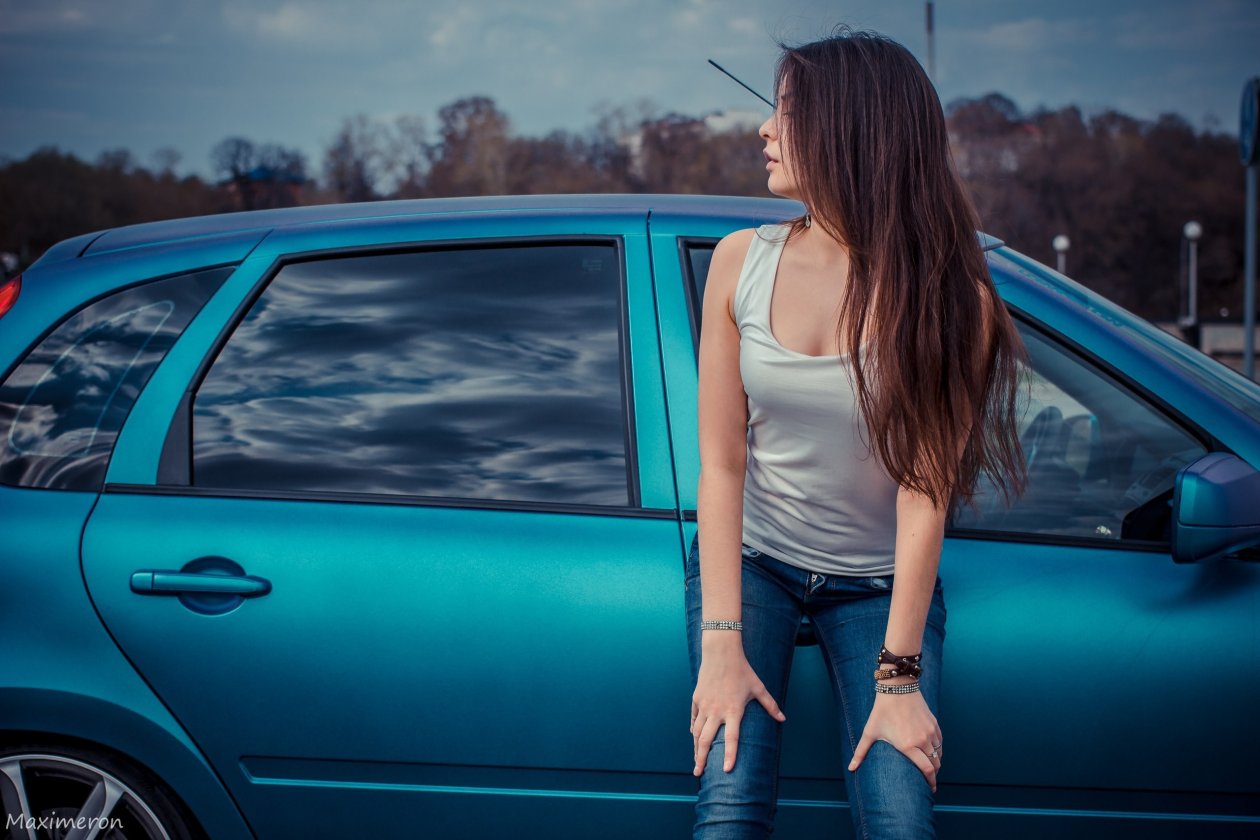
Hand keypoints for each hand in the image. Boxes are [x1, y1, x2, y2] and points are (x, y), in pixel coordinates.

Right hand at [689, 636, 785, 775]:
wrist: (721, 653)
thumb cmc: (742, 670)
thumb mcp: (759, 688)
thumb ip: (770, 705)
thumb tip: (783, 719)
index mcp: (733, 710)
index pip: (731, 738)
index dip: (730, 755)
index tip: (727, 770)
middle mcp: (716, 710)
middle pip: (706, 740)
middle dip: (702, 759)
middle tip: (699, 773)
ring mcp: (704, 705)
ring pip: (697, 732)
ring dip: (696, 748)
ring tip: (696, 762)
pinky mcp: (697, 699)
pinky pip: (694, 719)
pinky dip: (694, 731)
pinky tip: (695, 739)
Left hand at [847, 688, 941, 792]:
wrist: (897, 688)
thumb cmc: (881, 711)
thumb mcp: (870, 732)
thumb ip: (861, 752)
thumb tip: (851, 768)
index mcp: (908, 746)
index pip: (926, 769)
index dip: (930, 782)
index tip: (931, 789)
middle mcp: (922, 740)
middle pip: (935, 764)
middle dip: (934, 775)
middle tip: (929, 780)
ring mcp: (930, 732)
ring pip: (939, 753)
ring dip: (936, 762)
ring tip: (930, 767)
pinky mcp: (934, 723)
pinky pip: (940, 742)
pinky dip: (938, 749)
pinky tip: (932, 751)